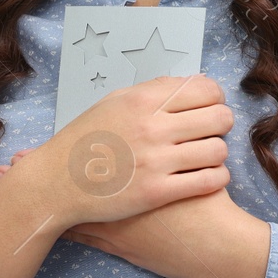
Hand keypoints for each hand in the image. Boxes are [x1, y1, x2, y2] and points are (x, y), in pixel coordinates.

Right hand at [0, 74, 232, 231]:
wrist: (55, 182)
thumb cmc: (83, 141)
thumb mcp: (112, 103)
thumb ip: (150, 91)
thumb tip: (187, 84)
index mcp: (142, 100)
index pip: (205, 89)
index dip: (216, 97)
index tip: (211, 106)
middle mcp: (152, 127)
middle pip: (219, 117)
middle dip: (222, 123)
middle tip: (212, 132)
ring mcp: (155, 161)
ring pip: (218, 150)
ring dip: (218, 152)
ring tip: (207, 156)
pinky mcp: (157, 192)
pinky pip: (209, 180)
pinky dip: (217, 177)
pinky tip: (208, 176)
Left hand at [0, 152, 262, 277]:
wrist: (214, 242)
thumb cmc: (207, 201)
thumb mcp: (189, 163)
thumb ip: (175, 140)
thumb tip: (172, 118)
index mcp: (126, 165)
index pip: (83, 153)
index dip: (56, 150)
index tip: (25, 149)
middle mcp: (112, 189)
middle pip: (66, 177)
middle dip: (37, 170)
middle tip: (6, 165)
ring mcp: (110, 216)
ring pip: (67, 208)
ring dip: (40, 202)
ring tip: (13, 198)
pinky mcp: (118, 241)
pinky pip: (82, 234)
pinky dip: (61, 229)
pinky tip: (43, 226)